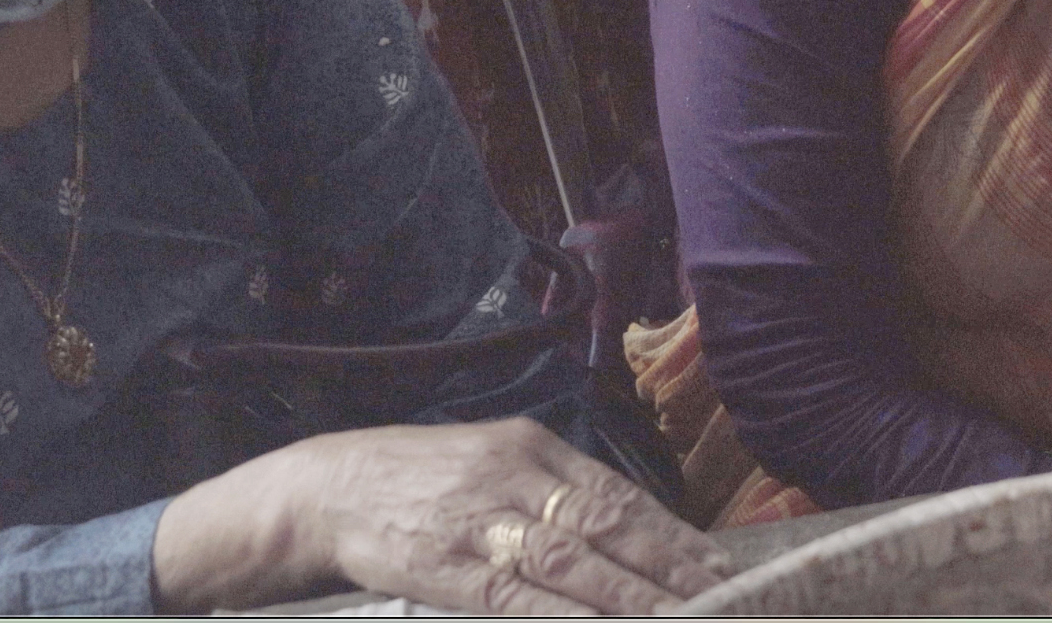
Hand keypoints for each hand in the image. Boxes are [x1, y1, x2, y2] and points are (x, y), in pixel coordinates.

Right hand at [153, 417, 730, 615]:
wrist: (326, 489)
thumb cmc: (423, 482)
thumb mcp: (492, 464)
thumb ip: (555, 495)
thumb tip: (630, 539)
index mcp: (531, 447)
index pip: (619, 496)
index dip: (673, 537)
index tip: (721, 571)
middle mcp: (512, 476)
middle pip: (608, 527)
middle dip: (671, 570)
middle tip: (725, 603)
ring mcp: (478, 520)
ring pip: (572, 563)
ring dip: (632, 599)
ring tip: (683, 621)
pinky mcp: (444, 565)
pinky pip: (515, 596)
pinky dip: (564, 617)